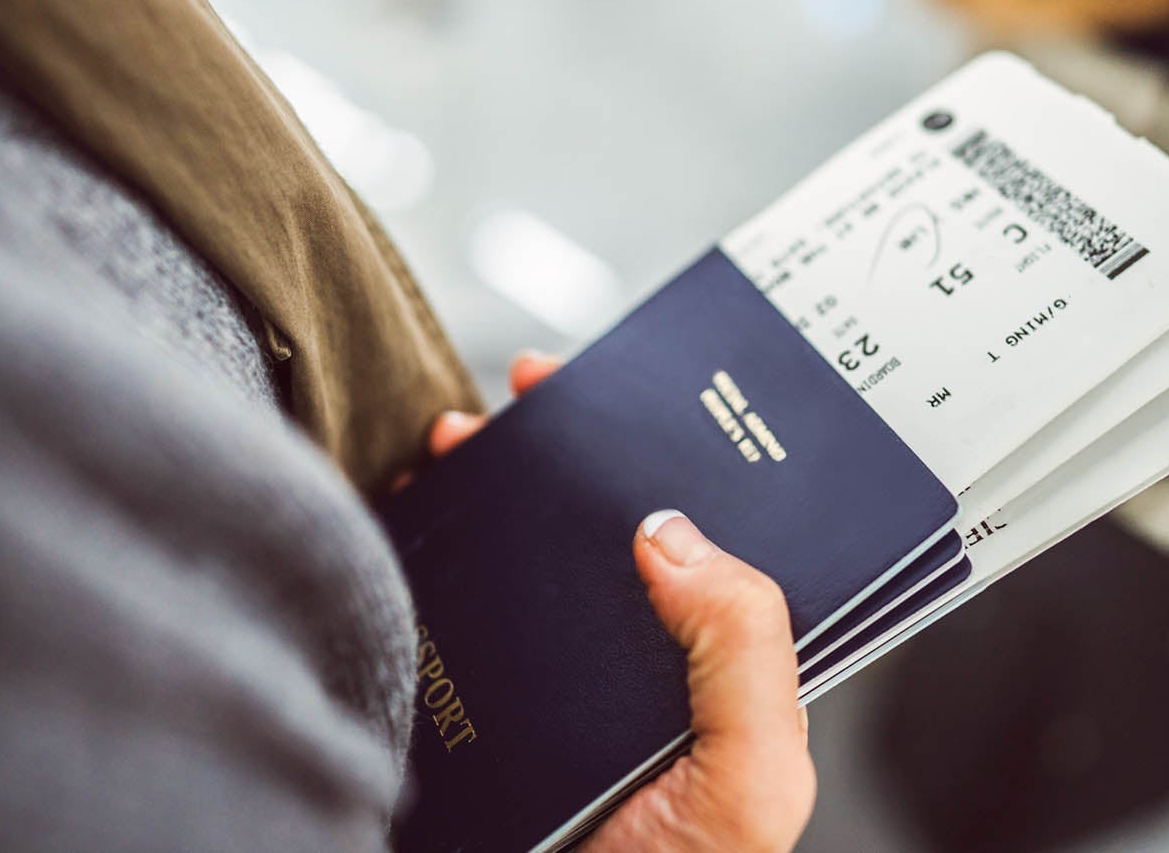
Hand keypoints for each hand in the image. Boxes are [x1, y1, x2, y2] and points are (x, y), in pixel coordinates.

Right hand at [425, 353, 815, 852]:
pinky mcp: (479, 699)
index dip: (681, 456)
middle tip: (535, 388)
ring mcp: (553, 678)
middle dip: (573, 446)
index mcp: (716, 668)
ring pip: (528, 554)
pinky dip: (430, 548)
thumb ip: (745, 651)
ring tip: (466, 436)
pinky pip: (456, 606)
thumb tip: (672, 532)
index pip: (711, 537)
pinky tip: (417, 508)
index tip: (641, 393)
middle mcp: (637, 663)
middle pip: (610, 527)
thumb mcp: (751, 780)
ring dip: (497, 482)